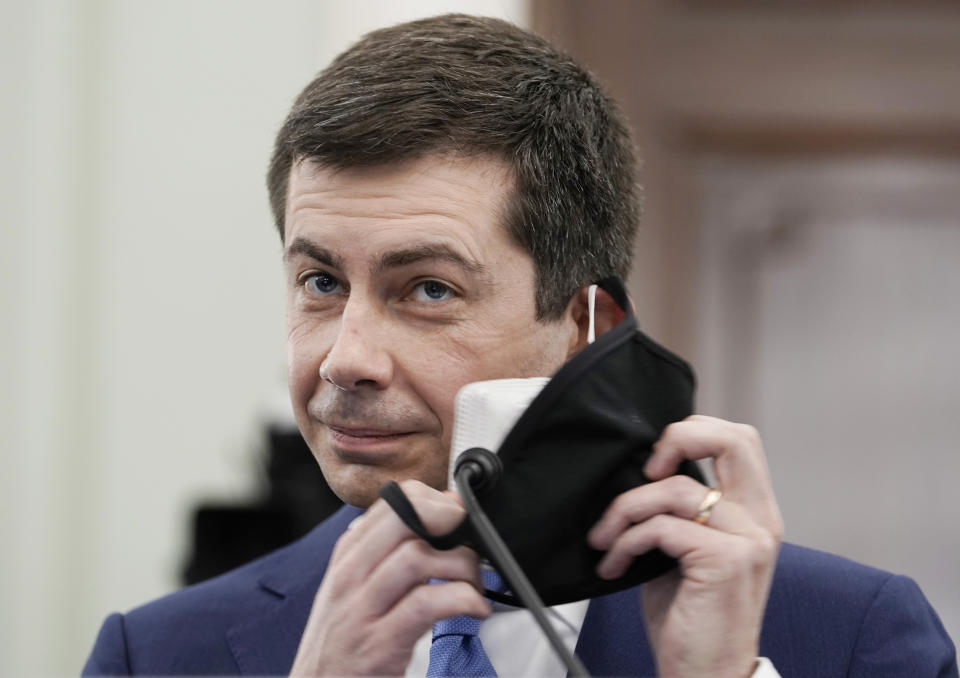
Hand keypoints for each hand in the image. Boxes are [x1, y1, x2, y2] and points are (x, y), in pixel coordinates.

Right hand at [290, 480, 489, 675]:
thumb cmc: (346, 641)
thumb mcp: (357, 588)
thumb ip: (387, 554)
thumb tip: (438, 517)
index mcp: (348, 557)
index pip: (393, 501)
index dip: (435, 500)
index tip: (457, 517)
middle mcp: (350, 575)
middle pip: (404, 517)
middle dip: (449, 520)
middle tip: (470, 540)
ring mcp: (362, 609)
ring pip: (417, 557)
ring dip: (461, 565)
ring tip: (474, 583)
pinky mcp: (379, 644)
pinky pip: (426, 604)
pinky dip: (462, 599)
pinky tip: (474, 608)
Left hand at [588, 415, 782, 677]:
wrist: (706, 675)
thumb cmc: (691, 619)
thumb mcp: (684, 551)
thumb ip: (676, 512)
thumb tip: (636, 476)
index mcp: (754, 514)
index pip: (738, 440)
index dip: (692, 433)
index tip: (654, 463)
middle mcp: (760, 521)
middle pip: (732, 438)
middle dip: (677, 439)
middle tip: (643, 473)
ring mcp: (747, 540)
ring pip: (674, 488)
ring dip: (625, 511)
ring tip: (607, 541)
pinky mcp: (725, 560)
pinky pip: (660, 527)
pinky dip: (627, 541)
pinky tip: (615, 564)